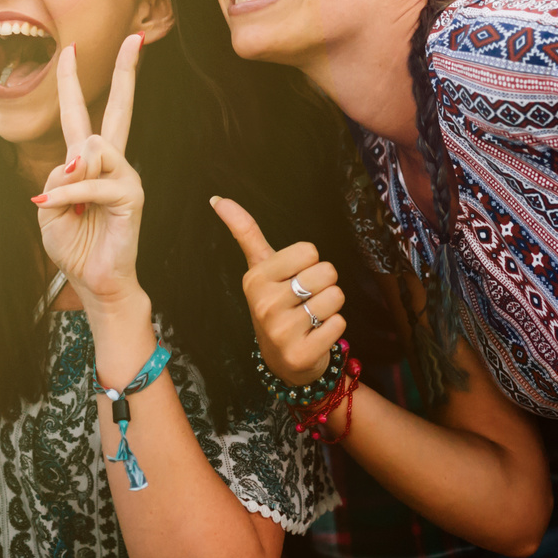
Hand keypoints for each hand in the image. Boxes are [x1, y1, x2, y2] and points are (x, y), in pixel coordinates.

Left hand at [32, 36, 145, 314]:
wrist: (95, 281)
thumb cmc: (73, 245)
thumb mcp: (48, 205)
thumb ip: (57, 175)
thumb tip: (79, 158)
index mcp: (88, 161)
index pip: (82, 114)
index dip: (72, 82)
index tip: (70, 49)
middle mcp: (112, 162)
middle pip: (120, 108)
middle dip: (126, 71)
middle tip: (135, 37)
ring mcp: (125, 175)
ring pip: (92, 148)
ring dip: (68, 178)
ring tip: (63, 206)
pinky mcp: (131, 194)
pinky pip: (93, 181)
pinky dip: (69, 194)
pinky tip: (57, 206)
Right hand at [213, 197, 343, 387]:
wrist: (283, 359)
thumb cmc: (276, 304)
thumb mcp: (261, 268)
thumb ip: (245, 232)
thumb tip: (218, 199)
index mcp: (255, 279)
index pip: (309, 250)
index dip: (309, 262)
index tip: (295, 276)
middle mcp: (264, 305)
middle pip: (326, 271)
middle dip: (323, 283)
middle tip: (306, 299)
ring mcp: (281, 332)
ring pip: (335, 296)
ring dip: (331, 306)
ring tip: (312, 317)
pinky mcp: (300, 354)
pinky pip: (339, 323)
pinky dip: (334, 328)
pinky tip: (316, 335)